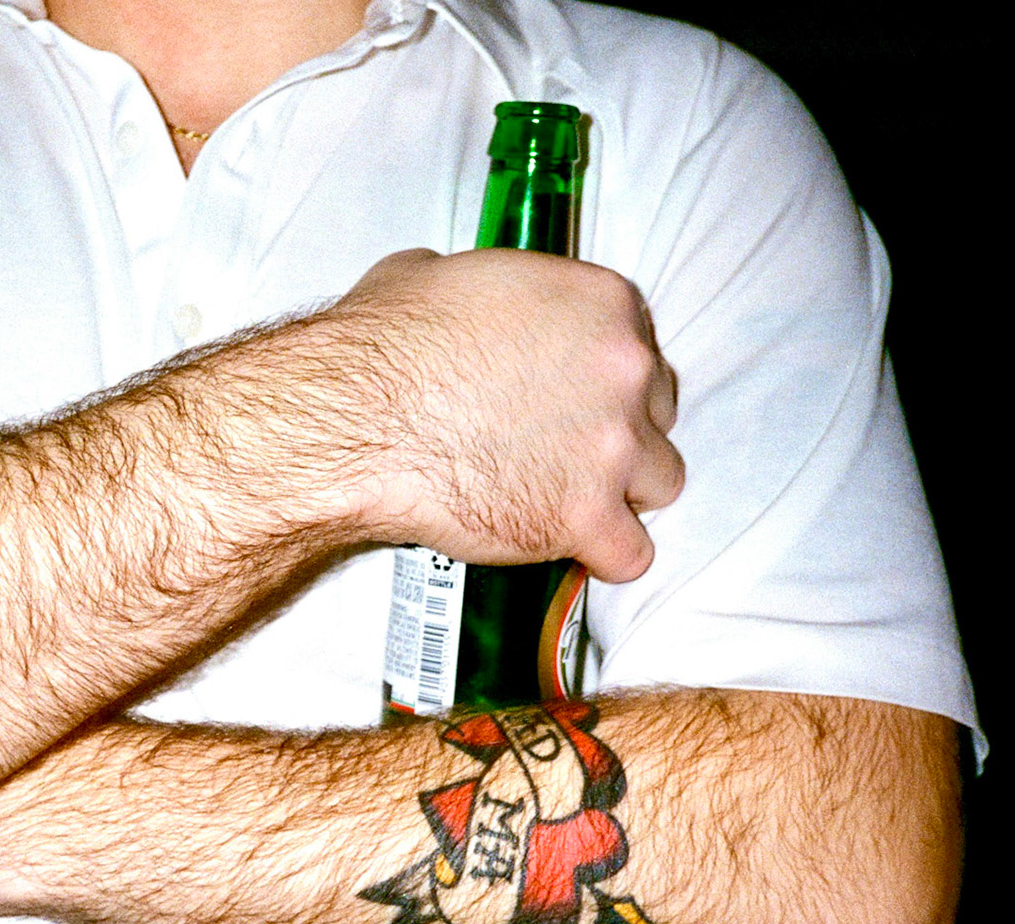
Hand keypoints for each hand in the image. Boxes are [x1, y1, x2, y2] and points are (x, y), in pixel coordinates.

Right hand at [329, 248, 683, 581]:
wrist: (354, 419)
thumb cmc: (383, 349)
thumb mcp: (435, 278)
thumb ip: (485, 294)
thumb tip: (465, 308)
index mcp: (602, 303)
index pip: (641, 347)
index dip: (604, 381)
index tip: (573, 398)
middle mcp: (625, 370)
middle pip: (657, 413)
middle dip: (615, 432)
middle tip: (562, 447)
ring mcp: (613, 447)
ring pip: (660, 481)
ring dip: (619, 492)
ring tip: (566, 499)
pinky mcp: (587, 516)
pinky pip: (631, 553)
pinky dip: (604, 555)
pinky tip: (572, 549)